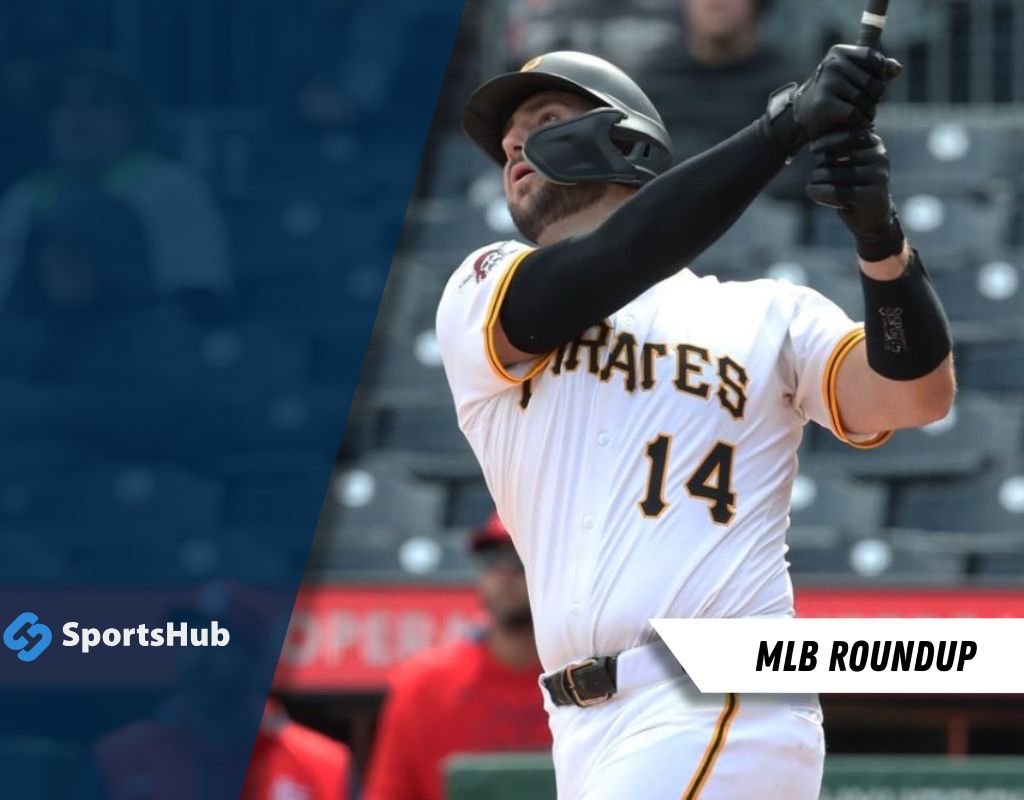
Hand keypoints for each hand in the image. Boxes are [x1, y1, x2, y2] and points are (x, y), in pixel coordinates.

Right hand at [767, 45, 901, 155]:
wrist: (801, 115)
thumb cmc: (832, 93)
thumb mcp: (851, 76)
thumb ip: (875, 69)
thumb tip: (897, 68)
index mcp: (840, 52)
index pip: (876, 60)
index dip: (879, 76)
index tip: (868, 86)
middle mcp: (833, 64)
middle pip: (874, 83)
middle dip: (874, 98)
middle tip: (863, 105)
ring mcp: (827, 83)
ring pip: (866, 101)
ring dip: (868, 113)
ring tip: (859, 115)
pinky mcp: (824, 103)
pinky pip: (856, 115)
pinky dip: (859, 123)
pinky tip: (854, 124)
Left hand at [806, 128, 904, 261]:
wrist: (873, 217)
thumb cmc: (854, 185)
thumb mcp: (848, 162)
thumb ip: (836, 149)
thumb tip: (814, 145)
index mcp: (874, 143)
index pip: (845, 136)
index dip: (826, 142)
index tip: (813, 150)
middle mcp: (880, 156)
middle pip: (833, 156)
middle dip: (818, 168)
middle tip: (816, 177)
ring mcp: (878, 176)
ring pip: (830, 174)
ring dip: (815, 182)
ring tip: (815, 188)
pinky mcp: (872, 195)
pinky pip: (836, 192)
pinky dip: (819, 193)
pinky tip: (814, 194)